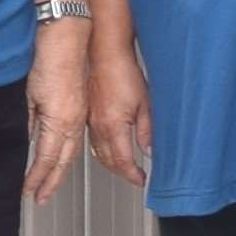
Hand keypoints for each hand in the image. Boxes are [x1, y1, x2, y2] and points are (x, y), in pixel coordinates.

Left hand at [24, 21, 89, 204]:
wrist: (68, 41)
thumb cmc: (48, 62)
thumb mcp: (28, 95)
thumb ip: (27, 121)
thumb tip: (24, 141)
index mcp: (59, 122)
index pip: (45, 159)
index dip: (35, 178)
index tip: (28, 190)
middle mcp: (73, 123)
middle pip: (62, 162)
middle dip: (51, 182)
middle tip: (41, 198)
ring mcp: (80, 116)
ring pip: (71, 152)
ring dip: (60, 171)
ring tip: (50, 184)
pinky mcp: (81, 109)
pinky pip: (76, 139)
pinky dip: (67, 154)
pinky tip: (61, 157)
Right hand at [85, 34, 154, 185]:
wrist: (105, 54)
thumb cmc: (124, 73)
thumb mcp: (145, 104)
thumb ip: (147, 130)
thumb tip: (149, 150)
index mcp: (114, 126)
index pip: (123, 161)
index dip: (133, 175)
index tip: (142, 180)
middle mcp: (99, 127)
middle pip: (109, 161)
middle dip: (122, 173)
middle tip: (134, 177)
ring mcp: (90, 122)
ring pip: (97, 153)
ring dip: (110, 165)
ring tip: (122, 168)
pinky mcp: (86, 115)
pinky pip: (91, 142)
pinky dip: (100, 152)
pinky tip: (107, 150)